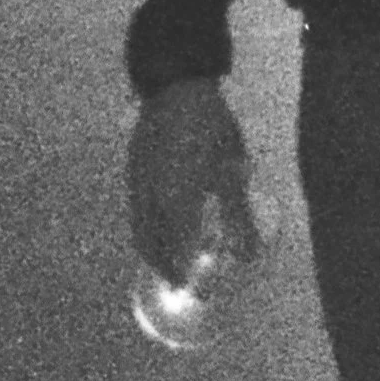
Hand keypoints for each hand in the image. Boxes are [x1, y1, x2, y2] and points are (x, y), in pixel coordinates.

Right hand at [127, 79, 267, 282]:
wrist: (176, 86)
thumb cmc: (210, 128)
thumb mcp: (232, 172)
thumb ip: (239, 218)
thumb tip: (247, 257)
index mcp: (176, 203)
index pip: (176, 254)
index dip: (183, 276)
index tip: (191, 293)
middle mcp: (150, 200)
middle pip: (151, 247)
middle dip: (164, 269)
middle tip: (179, 283)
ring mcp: (137, 185)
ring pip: (140, 230)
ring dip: (152, 251)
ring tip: (169, 260)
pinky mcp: (132, 171)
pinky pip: (136, 211)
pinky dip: (146, 228)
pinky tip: (160, 225)